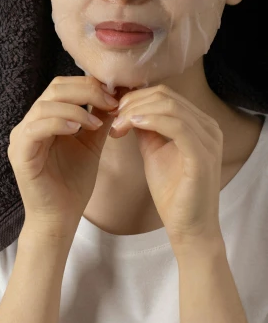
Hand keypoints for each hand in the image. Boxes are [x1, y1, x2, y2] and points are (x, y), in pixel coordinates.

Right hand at [7, 76, 118, 239]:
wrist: (61, 218)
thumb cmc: (72, 183)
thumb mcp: (90, 144)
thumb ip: (98, 119)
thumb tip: (115, 95)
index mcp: (44, 118)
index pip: (62, 86)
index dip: (88, 85)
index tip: (115, 95)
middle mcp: (30, 123)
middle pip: (54, 89)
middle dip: (85, 91)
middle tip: (110, 102)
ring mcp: (22, 137)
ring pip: (45, 105)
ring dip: (75, 108)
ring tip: (95, 122)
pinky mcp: (20, 153)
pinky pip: (36, 128)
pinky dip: (58, 122)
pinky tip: (78, 128)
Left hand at [110, 85, 223, 255]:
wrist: (188, 228)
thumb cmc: (172, 192)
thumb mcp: (154, 150)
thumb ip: (146, 127)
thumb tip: (127, 107)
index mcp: (200, 123)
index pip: (165, 94)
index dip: (135, 97)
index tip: (113, 112)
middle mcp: (209, 127)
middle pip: (165, 96)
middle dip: (133, 103)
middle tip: (112, 118)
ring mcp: (209, 140)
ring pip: (169, 106)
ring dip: (136, 112)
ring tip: (118, 126)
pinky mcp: (203, 156)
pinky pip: (176, 126)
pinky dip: (151, 120)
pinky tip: (132, 125)